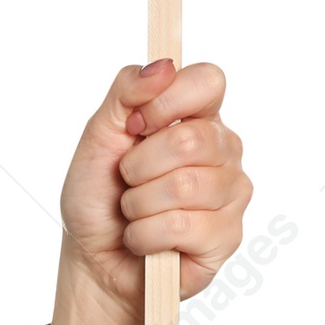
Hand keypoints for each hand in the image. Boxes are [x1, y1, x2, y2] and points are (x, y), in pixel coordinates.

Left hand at [51, 60, 251, 324]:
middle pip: (192, 139)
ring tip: (136, 212)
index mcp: (196, 115)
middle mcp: (223, 149)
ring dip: (139, 204)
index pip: (209, 80)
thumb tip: (162, 65)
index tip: (135, 124)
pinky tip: (146, 240)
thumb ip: (125, 91)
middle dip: (139, 165)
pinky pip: (181, 227)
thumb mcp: (99, 135)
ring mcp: (230, 193)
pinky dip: (145, 235)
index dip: (168, 100)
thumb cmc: (100, 195)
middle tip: (128, 180)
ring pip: (185, 186)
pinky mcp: (227, 236)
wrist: (93, 258)